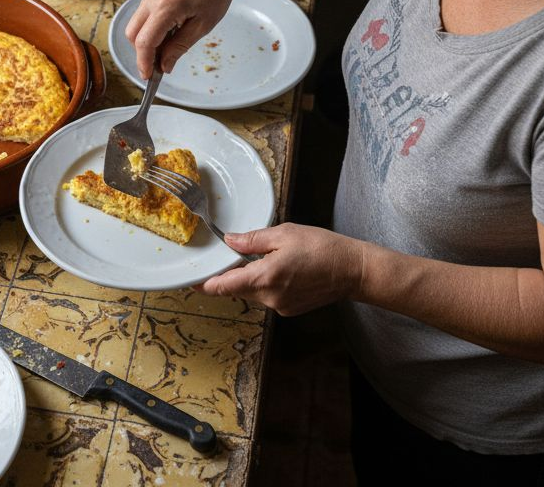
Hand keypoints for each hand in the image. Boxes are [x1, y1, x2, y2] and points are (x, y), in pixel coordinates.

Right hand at [124, 0, 242, 78]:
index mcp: (167, 6)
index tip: (149, 76)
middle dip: (142, 52)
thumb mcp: (203, 26)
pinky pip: (142, 13)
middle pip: (132, 34)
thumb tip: (164, 66)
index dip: (144, 63)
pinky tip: (168, 30)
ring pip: (135, 23)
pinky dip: (150, 26)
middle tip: (159, 64)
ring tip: (168, 45)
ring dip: (146, 39)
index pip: (144, 42)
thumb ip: (179, 48)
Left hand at [197, 223, 366, 315]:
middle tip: (234, 255)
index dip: (204, 284)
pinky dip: (267, 284)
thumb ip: (252, 240)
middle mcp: (269, 297)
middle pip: (236, 289)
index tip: (190, 281)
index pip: (222, 287)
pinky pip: (268, 296)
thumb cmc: (322, 248)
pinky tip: (283, 269)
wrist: (353, 270)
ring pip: (252, 292)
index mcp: (264, 277)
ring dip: (251, 278)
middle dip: (231, 274)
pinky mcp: (289, 309)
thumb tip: (229, 241)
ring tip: (269, 257)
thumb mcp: (284, 234)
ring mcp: (279, 306)